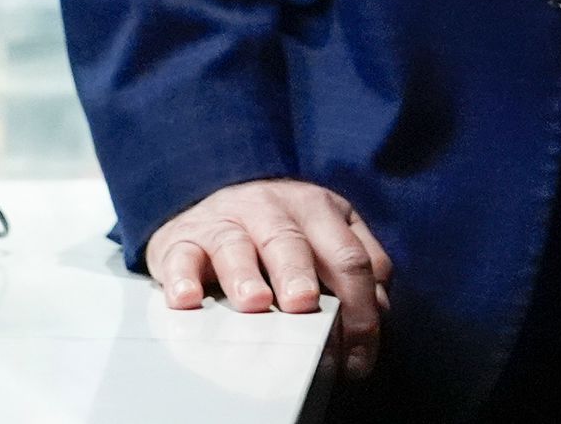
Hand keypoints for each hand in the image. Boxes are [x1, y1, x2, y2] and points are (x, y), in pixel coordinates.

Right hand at [146, 178, 391, 374]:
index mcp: (316, 209)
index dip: (359, 307)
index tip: (356, 356)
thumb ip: (354, 265)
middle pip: (291, 243)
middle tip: (304, 304)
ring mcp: (224, 221)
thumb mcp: (325, 235)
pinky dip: (183, 277)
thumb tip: (379, 309)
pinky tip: (189, 297)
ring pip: (235, 246)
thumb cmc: (278, 233)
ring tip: (255, 302)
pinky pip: (181, 256)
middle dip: (299, 275)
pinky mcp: (181, 239)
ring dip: (245, 276)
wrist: (213, 203)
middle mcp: (270, 207)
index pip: (348, 257)